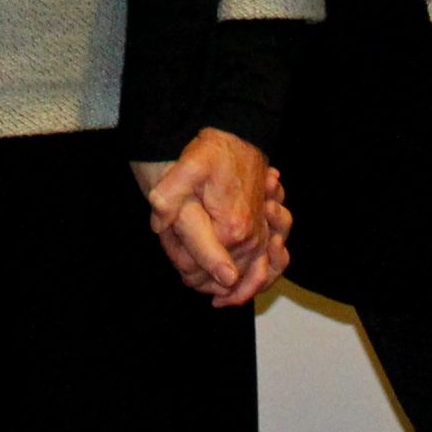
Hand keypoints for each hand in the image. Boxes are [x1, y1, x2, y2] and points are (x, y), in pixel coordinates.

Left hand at [131, 129, 291, 307]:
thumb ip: (169, 200)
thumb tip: (159, 227)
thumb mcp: (184, 170)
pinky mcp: (269, 227)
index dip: (185, 270)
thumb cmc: (213, 151)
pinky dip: (261, 277)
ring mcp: (265, 233)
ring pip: (257, 278)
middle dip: (207, 283)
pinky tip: (241, 280)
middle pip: (229, 279)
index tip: (175, 264)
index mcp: (231, 229)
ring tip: (219, 297)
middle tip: (189, 279)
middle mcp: (253, 237)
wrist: (239, 133)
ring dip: (240, 290)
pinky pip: (273, 264)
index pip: (203, 271)